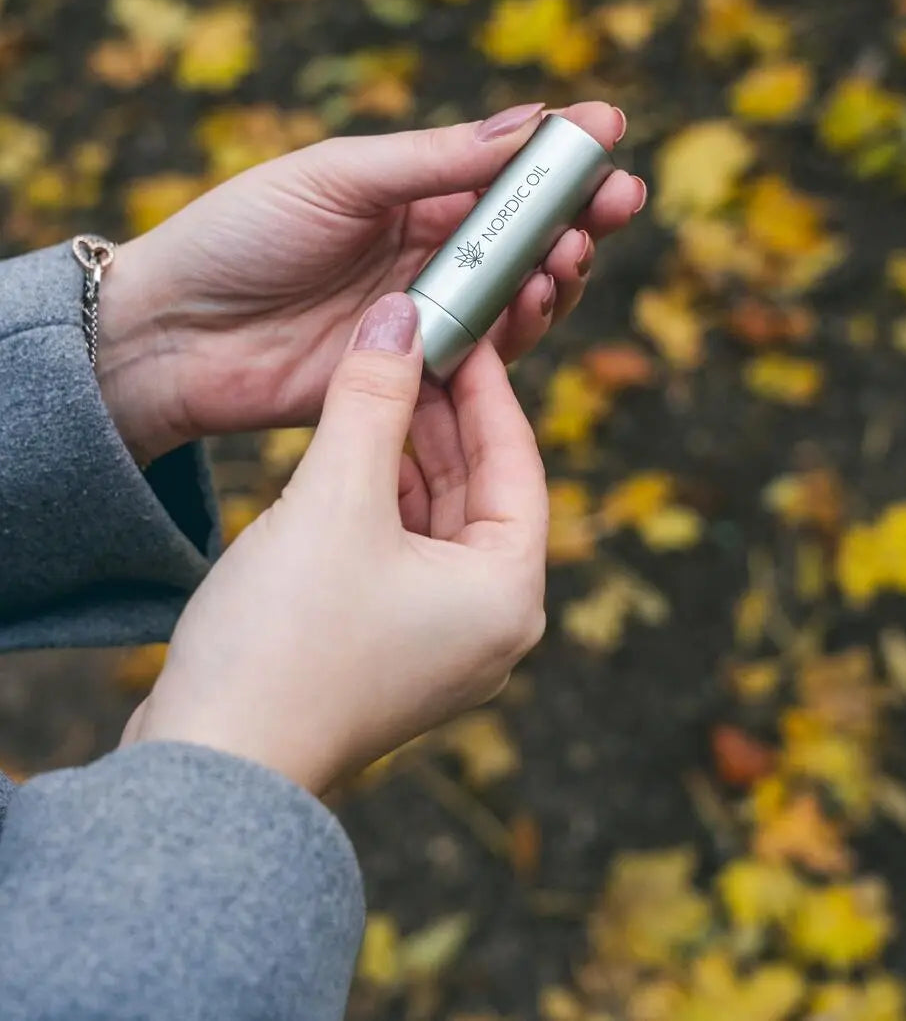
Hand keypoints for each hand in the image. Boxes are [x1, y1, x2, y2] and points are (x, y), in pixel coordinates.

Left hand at [97, 101, 643, 461]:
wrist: (171, 334)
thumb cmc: (239, 236)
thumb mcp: (336, 178)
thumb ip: (430, 161)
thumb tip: (525, 122)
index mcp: (405, 191)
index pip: (498, 169)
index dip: (557, 151)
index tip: (610, 127)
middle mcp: (423, 251)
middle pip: (522, 234)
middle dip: (579, 213)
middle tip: (622, 198)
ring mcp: (421, 314)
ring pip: (515, 294)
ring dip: (556, 269)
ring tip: (573, 249)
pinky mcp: (413, 374)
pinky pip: (484, 353)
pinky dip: (520, 327)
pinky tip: (536, 298)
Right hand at [123, 293, 547, 793]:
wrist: (212, 766)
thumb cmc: (286, 641)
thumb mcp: (335, 500)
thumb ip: (372, 399)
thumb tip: (400, 316)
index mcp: (508, 595)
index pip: (517, 463)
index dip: (487, 386)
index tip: (460, 325)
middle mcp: (488, 624)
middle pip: (477, 490)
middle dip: (440, 416)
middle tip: (409, 345)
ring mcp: (437, 644)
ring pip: (434, 519)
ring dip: (404, 454)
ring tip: (375, 385)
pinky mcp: (386, 650)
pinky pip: (400, 552)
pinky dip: (378, 500)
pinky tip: (347, 454)